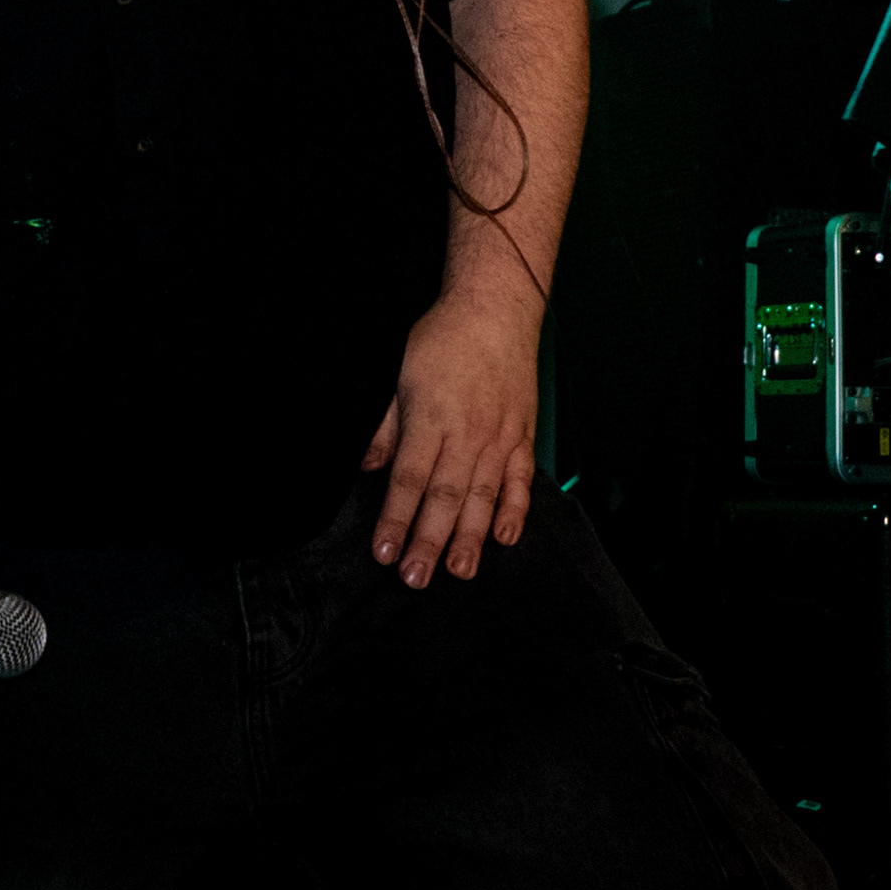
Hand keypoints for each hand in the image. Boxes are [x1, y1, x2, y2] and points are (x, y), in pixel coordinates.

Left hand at [363, 291, 540, 587]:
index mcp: (431, 419)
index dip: (395, 520)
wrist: (495, 311)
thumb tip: (367, 467)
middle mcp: (467, 434)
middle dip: (429, 541)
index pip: (409, 480)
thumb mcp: (400, 376)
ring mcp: (500, 437)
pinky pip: (521, 480)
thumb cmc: (443, 341)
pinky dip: (516, 510)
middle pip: (445, 497)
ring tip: (459, 571)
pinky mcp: (523, 436)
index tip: (384, 553)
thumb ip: (386, 427)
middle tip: (416, 578)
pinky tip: (506, 538)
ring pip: (484, 496)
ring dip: (471, 537)